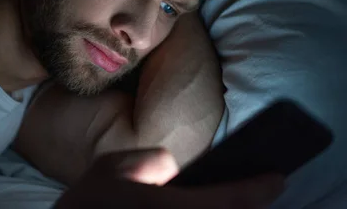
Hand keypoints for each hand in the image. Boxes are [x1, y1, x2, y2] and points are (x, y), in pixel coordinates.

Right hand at [55, 149, 284, 208]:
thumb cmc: (88, 204)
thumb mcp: (111, 167)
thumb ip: (149, 161)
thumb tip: (175, 170)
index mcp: (162, 208)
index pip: (225, 201)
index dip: (256, 190)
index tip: (277, 178)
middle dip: (248, 206)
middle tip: (261, 189)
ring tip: (235, 197)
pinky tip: (212, 203)